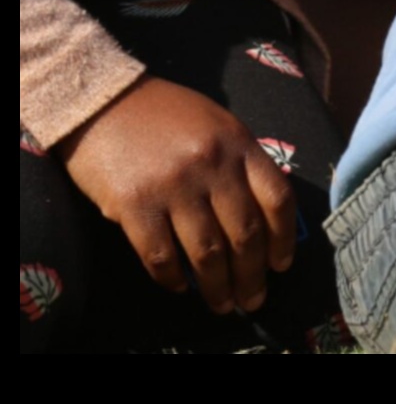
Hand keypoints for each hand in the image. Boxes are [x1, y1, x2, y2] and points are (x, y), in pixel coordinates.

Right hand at [56, 77, 298, 315]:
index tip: (281, 265)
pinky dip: (173, 278)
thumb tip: (261, 215)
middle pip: (245, 233)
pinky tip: (180, 287)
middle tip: (254, 300)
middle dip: (252, 274)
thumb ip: (241, 163)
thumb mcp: (218, 125)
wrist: (102, 99)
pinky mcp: (134, 204)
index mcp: (240, 144)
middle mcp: (213, 166)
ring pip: (206, 251)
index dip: (284, 238)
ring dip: (217, 285)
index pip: (277, 198)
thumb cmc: (165, 113)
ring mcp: (173, 186)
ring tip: (223, 304)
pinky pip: (160, 254)